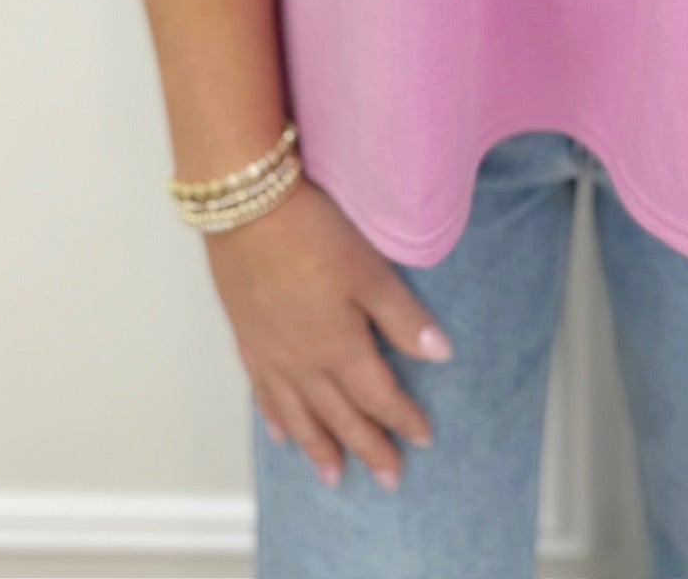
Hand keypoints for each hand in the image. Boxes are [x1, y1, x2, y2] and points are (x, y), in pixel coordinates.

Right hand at [204, 175, 452, 489]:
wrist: (246, 209)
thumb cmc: (314, 234)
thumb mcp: (370, 271)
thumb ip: (404, 318)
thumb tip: (441, 355)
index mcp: (339, 348)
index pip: (378, 396)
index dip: (403, 419)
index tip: (424, 440)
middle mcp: (304, 363)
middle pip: (340, 416)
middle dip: (367, 448)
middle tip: (388, 479)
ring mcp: (270, 354)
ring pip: (298, 415)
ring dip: (318, 447)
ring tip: (333, 476)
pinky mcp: (246, 338)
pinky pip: (262, 393)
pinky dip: (275, 418)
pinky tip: (279, 433)